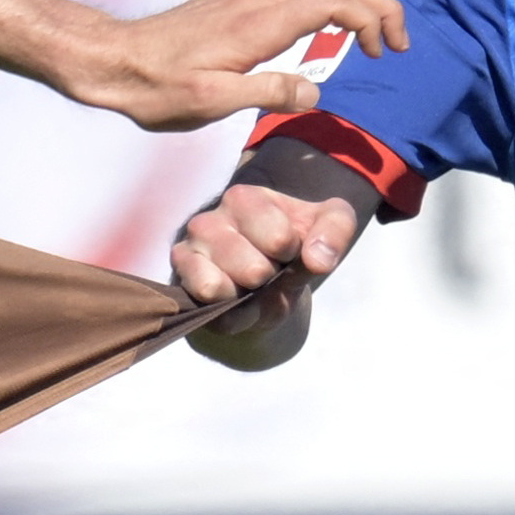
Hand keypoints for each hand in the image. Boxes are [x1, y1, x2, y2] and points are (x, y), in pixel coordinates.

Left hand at [77, 0, 404, 129]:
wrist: (115, 61)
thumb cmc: (157, 87)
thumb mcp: (211, 102)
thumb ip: (265, 92)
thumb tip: (315, 94)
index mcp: (259, 21)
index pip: (336, 0)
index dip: (374, 19)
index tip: (388, 52)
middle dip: (379, 4)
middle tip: (398, 43)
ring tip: (376, 28)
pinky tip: (333, 11)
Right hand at [168, 172, 364, 348]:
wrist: (269, 284)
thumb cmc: (296, 247)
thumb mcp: (329, 226)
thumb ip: (335, 230)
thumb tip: (319, 260)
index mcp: (244, 199)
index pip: (280, 239)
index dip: (294, 254)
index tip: (290, 249)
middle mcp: (208, 220)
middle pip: (253, 271)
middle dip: (271, 282)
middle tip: (268, 272)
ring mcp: (188, 252)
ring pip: (219, 289)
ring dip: (248, 300)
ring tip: (252, 286)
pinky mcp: (179, 282)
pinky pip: (204, 307)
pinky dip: (230, 315)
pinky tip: (237, 302)